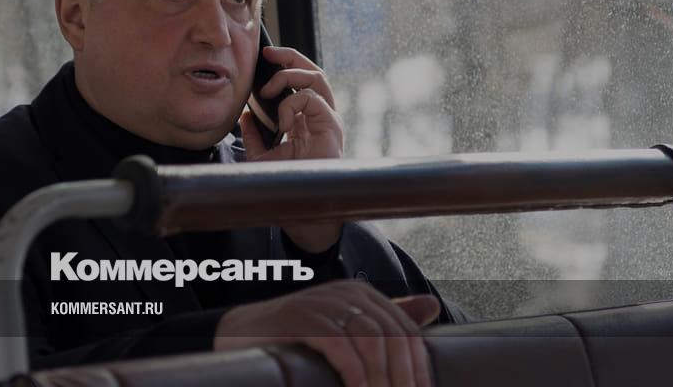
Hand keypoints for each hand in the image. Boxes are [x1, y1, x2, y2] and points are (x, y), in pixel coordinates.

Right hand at [214, 280, 439, 386]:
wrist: (239, 334)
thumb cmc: (296, 337)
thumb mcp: (345, 327)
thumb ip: (387, 317)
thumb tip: (432, 306)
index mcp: (362, 294)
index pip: (406, 330)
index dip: (419, 367)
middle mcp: (346, 293)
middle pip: (394, 336)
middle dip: (405, 377)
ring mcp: (323, 302)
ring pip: (372, 340)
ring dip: (383, 379)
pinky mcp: (301, 317)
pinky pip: (340, 344)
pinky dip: (355, 372)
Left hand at [239, 46, 344, 251]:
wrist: (304, 211)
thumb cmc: (288, 185)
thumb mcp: (262, 156)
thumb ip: (254, 135)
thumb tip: (244, 116)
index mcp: (308, 119)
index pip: (302, 80)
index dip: (286, 64)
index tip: (264, 57)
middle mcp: (322, 116)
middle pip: (313, 71)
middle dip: (290, 57)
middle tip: (269, 54)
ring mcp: (329, 121)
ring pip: (317, 78)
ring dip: (290, 76)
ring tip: (266, 92)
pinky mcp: (331, 127)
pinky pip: (313, 99)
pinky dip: (292, 104)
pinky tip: (282, 122)